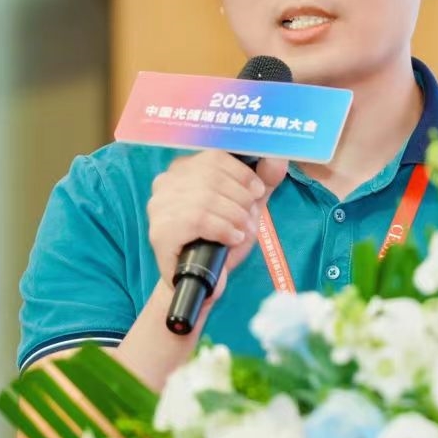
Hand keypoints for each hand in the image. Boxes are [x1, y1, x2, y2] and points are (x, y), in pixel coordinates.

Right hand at [146, 151, 287, 292]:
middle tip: (249, 220)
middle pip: (212, 177)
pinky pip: (198, 219)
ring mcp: (159, 206)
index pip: (215, 156)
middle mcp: (165, 182)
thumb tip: (278, 159)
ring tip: (242, 231)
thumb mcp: (245, 206)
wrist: (198, 281)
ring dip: (234, 217)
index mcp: (183, 169)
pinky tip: (232, 238)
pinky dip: (223, 229)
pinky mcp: (160, 231)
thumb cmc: (219, 240)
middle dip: (241, 199)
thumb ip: (262, 182)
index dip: (242, 173)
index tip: (256, 191)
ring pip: (207, 198)